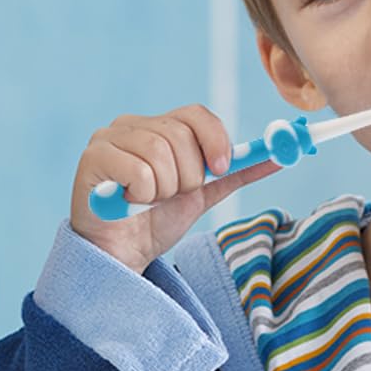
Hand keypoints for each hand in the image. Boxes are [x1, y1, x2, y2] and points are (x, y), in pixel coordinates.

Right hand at [70, 106, 278, 273]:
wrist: (120, 256)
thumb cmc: (154, 223)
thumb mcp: (201, 195)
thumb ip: (235, 174)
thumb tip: (278, 156)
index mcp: (155, 126)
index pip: (195, 114)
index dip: (215, 139)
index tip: (221, 168)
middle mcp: (129, 125)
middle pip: (179, 135)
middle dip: (187, 177)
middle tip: (171, 196)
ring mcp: (107, 139)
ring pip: (160, 153)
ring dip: (164, 190)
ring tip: (147, 203)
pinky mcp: (92, 159)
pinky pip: (138, 171)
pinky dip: (142, 195)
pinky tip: (128, 203)